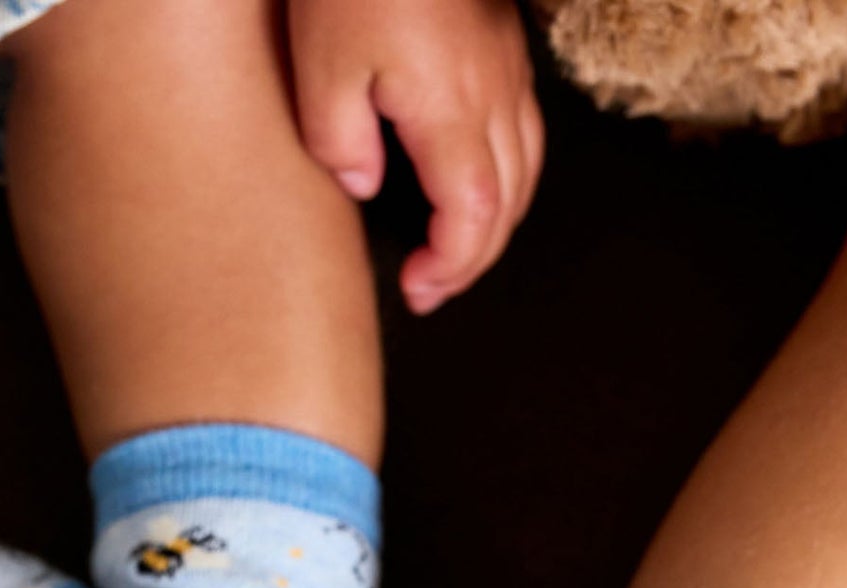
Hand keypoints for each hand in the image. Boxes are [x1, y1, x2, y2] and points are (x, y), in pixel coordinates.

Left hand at [289, 0, 543, 314]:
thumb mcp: (320, 65)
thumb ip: (339, 142)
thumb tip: (366, 187)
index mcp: (451, 108)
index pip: (473, 217)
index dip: (452, 266)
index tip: (419, 287)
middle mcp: (494, 91)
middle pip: (507, 203)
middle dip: (473, 257)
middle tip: (431, 284)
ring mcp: (505, 64)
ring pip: (525, 167)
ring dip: (495, 219)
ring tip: (454, 245)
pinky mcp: (503, 41)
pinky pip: (522, 127)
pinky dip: (505, 171)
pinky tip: (474, 177)